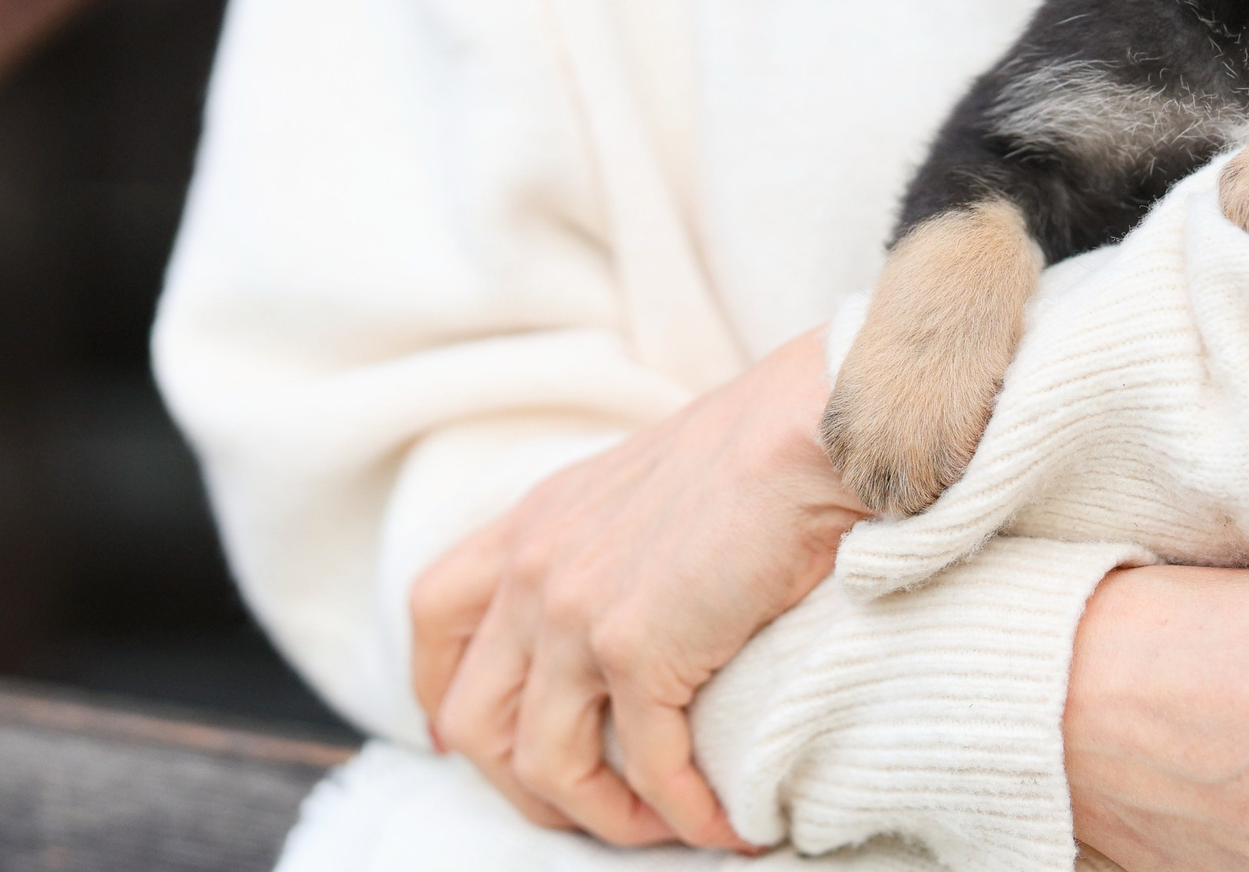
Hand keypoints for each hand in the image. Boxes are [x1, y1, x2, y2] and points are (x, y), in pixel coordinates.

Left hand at [410, 328, 866, 849]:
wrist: (813, 422)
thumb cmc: (763, 444)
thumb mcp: (646, 483)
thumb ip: (612, 541)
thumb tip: (633, 603)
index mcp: (536, 520)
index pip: (435, 617)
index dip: (442, 691)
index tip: (473, 741)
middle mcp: (535, 567)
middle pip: (472, 717)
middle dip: (522, 785)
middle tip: (588, 807)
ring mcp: (575, 611)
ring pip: (544, 763)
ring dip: (602, 815)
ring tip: (662, 826)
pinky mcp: (637, 647)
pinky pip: (646, 768)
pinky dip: (686, 812)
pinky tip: (729, 823)